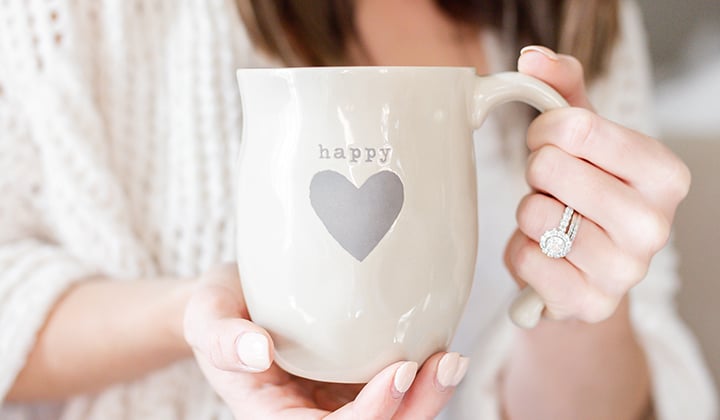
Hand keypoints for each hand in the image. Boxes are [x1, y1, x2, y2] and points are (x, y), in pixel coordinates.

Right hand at [184, 263, 468, 418]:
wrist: (233, 300)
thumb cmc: (217, 309)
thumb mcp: (205, 316)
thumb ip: (222, 337)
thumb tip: (258, 351)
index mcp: (274, 414)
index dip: (370, 415)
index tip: (400, 372)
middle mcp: (311, 414)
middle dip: (415, 409)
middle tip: (447, 365)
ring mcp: (336, 396)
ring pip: (393, 415)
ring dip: (429, 396)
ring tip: (453, 360)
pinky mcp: (353, 374)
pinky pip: (394, 386)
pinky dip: (421, 374)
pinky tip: (440, 344)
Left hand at [506, 46, 689, 322]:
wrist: (585, 269)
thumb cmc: (585, 194)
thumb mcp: (582, 139)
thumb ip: (563, 89)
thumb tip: (532, 57)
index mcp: (664, 174)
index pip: (576, 127)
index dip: (545, 132)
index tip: (550, 144)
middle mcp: (655, 225)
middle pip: (550, 168)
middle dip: (536, 173)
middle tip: (552, 187)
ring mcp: (625, 271)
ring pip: (534, 215)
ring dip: (529, 214)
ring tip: (553, 221)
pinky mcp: (589, 303)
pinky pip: (524, 259)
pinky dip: (521, 252)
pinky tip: (545, 253)